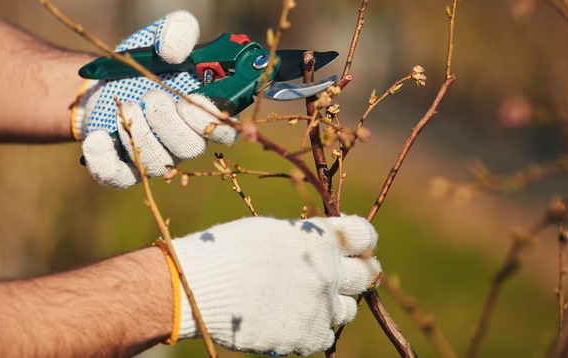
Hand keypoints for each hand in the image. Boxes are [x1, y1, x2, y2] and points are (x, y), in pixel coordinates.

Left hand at [75, 11, 236, 188]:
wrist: (103, 84)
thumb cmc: (142, 65)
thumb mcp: (158, 39)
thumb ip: (177, 32)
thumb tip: (176, 51)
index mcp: (203, 113)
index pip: (225, 130)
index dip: (212, 120)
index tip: (190, 99)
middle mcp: (184, 140)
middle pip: (191, 148)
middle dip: (168, 122)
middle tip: (151, 97)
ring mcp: (156, 158)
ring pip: (157, 162)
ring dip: (140, 133)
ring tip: (126, 106)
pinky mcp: (123, 169)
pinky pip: (118, 177)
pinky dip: (105, 160)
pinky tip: (97, 137)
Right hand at [168, 215, 380, 355]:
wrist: (200, 288)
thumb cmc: (228, 251)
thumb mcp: (271, 231)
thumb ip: (305, 237)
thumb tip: (323, 244)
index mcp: (321, 239)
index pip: (364, 235)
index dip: (362, 240)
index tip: (357, 245)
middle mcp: (329, 273)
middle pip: (367, 275)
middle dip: (360, 271)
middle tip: (348, 274)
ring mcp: (321, 308)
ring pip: (348, 309)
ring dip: (335, 302)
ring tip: (311, 298)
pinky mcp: (308, 336)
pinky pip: (327, 334)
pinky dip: (316, 327)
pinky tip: (296, 318)